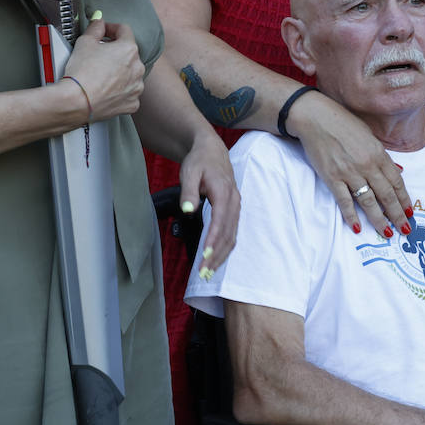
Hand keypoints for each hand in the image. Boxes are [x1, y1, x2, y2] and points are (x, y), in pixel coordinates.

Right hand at [61, 17, 146, 121]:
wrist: (77, 101)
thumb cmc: (82, 73)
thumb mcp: (85, 42)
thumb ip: (95, 28)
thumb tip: (99, 22)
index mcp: (129, 49)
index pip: (124, 30)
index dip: (111, 28)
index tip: (104, 31)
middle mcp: (138, 68)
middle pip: (127, 53)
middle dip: (114, 52)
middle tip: (97, 56)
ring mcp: (136, 86)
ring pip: (129, 73)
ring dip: (118, 72)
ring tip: (100, 75)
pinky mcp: (132, 103)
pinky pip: (127, 92)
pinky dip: (118, 90)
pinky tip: (105, 89)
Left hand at [182, 128, 238, 271]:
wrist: (211, 151)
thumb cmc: (199, 161)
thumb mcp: (190, 172)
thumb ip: (189, 191)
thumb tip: (188, 210)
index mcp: (224, 192)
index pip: (220, 222)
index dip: (213, 241)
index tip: (204, 257)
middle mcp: (234, 201)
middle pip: (228, 234)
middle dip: (216, 255)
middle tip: (204, 273)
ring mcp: (236, 206)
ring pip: (232, 236)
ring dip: (221, 255)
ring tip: (209, 272)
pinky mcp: (233, 210)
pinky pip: (232, 232)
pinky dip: (225, 248)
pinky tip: (216, 259)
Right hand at [287, 89, 411, 235]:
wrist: (316, 117)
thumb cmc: (343, 123)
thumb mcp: (369, 135)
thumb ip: (383, 155)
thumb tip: (398, 171)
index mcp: (378, 154)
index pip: (396, 181)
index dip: (404, 199)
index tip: (410, 212)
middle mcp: (367, 165)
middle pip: (386, 195)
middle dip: (398, 214)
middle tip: (405, 230)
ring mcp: (350, 172)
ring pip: (369, 201)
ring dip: (379, 219)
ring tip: (387, 233)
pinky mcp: (332, 177)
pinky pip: (344, 200)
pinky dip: (351, 215)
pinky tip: (357, 227)